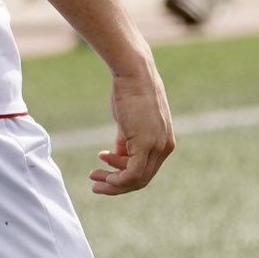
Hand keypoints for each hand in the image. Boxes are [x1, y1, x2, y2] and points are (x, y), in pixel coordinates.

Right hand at [91, 57, 173, 195]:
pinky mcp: (147, 145)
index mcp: (164, 142)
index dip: (122, 172)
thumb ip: (126, 140)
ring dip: (113, 183)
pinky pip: (132, 174)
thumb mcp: (129, 121)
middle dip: (116, 183)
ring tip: (93, 177)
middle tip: (96, 181)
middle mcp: (165, 148)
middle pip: (142, 179)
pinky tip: (101, 172)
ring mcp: (157, 147)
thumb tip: (118, 155)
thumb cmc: (129, 91)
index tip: (102, 162)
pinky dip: (116, 179)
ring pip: (137, 180)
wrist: (133, 74)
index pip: (145, 169)